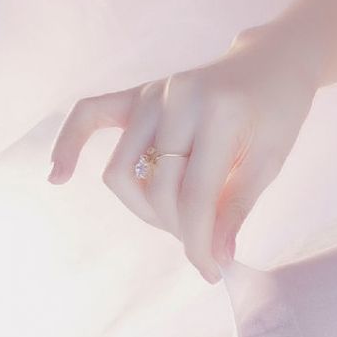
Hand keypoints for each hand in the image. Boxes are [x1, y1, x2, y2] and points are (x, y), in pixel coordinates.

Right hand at [47, 31, 318, 284]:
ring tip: (177, 215)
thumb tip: (214, 260)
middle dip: (178, 227)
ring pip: (122, 170)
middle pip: (155, 188)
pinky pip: (89, 115)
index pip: (194, 196)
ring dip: (143, 207)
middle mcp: (179, 99)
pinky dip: (69, 144)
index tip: (210, 272)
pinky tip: (59, 176)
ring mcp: (154, 92)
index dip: (199, 243)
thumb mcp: (270, 162)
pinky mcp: (138, 92)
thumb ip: (236, 209)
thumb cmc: (277, 113)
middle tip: (206, 237)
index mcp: (220, 114)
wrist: (274, 63)